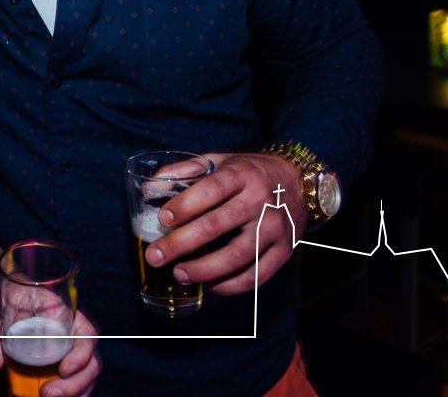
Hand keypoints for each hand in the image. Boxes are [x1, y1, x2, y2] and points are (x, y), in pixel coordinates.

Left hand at [0, 276, 100, 396]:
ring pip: (86, 374)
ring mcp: (66, 349)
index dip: (81, 355)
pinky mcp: (57, 361)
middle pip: (90, 361)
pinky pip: (73, 380)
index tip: (63, 370)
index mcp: (61, 312)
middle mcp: (70, 332)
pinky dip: (70, 393)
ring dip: (74, 391)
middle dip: (76, 383)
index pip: (86, 334)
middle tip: (48, 394)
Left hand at [142, 152, 305, 295]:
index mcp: (242, 175)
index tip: (162, 219)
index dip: (184, 205)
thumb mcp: (220, 161)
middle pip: (217, 225)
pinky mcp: (285, 251)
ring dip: (204, 269)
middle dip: (181, 243)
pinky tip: (208, 284)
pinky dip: (230, 285)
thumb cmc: (248, 172)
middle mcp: (260, 201)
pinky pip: (256, 276)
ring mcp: (274, 228)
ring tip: (178, 274)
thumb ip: (184, 171)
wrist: (298, 181)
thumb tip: (149, 188)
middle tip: (155, 256)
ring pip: (237, 256)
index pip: (211, 189)